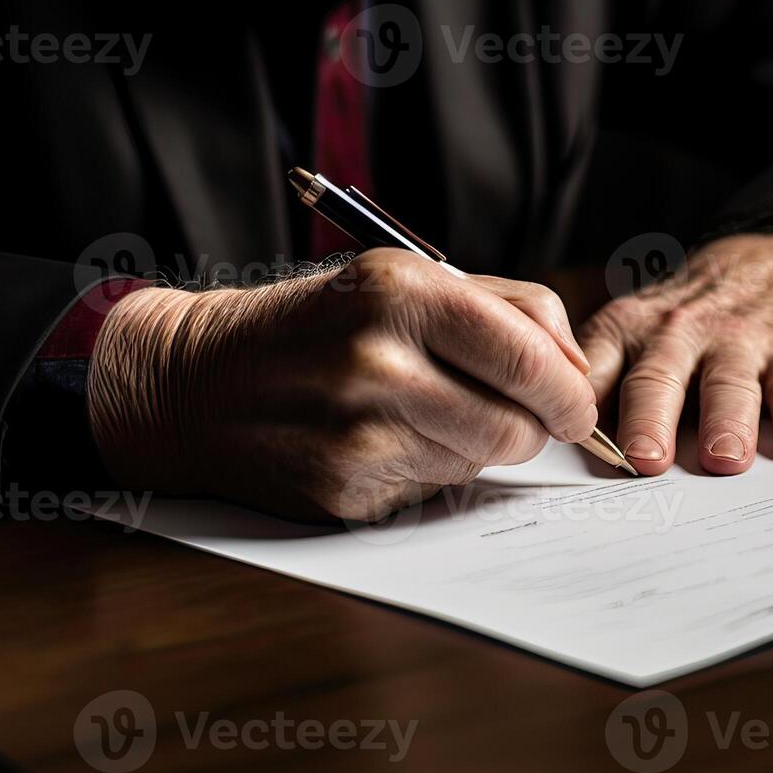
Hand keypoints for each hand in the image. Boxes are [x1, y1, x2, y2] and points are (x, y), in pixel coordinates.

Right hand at [86, 249, 596, 520]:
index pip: (529, 355)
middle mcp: (377, 362)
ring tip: (421, 413)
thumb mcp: (396, 279)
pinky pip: (430, 492)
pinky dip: (425, 470)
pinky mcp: (343, 492)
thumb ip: (499, 307)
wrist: (196, 382)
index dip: (570, 390)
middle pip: (516, 425)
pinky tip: (380, 442)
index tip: (575, 402)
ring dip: (473, 445)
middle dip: (529, 425)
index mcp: (398, 293)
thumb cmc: (313, 326)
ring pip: (478, 463)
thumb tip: (575, 369)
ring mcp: (357, 434)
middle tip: (512, 412)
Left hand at [578, 233, 772, 475]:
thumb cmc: (685, 317)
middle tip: (699, 461)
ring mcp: (768, 343)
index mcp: (648, 334)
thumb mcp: (630, 329)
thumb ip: (597, 377)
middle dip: (699, 420)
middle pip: (697, 381)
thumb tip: (554, 437)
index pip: (628, 375)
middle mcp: (705, 337)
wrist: (768, 259)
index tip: (622, 455)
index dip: (622, 415)